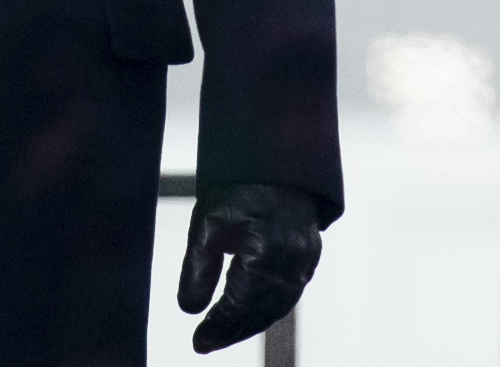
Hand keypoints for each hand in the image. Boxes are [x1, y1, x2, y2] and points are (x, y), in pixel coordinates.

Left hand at [175, 182, 321, 352]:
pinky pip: (289, 292)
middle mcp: (291, 259)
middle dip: (232, 331)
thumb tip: (190, 308)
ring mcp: (304, 258)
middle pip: (260, 312)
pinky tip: (248, 313)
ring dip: (249, 323)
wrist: (275, 156)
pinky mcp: (309, 254)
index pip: (240, 305)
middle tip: (206, 342)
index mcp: (265, 250)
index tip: (198, 341)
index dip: (218, 327)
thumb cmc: (239, 184)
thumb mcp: (208, 222)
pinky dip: (267, 308)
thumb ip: (197, 267)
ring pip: (277, 306)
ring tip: (222, 332)